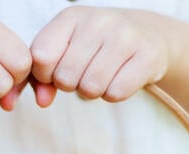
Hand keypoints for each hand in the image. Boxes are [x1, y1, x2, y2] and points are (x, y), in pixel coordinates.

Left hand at [29, 7, 171, 104]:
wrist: (145, 34)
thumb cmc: (94, 47)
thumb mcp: (64, 51)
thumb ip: (42, 76)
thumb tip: (42, 101)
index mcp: (71, 17)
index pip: (41, 56)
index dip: (45, 74)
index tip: (56, 71)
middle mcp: (98, 21)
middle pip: (65, 77)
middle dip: (71, 85)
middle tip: (84, 74)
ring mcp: (125, 36)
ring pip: (91, 88)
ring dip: (92, 92)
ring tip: (100, 76)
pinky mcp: (147, 55)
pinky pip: (116, 93)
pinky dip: (113, 94)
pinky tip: (118, 78)